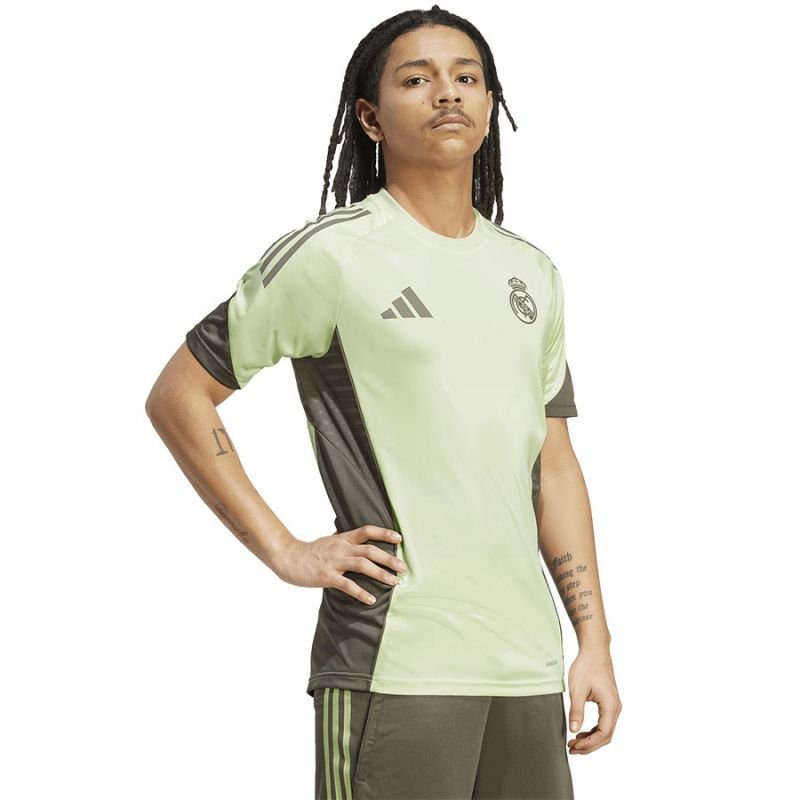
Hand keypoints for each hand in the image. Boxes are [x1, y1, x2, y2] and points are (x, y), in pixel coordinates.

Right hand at [272, 524, 406, 605]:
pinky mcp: (327, 576)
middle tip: (403, 567)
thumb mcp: (330, 542)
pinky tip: (371, 599)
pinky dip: (361, 592)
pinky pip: (347, 585)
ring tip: (394, 582)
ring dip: (381, 574)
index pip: (367, 531)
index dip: (384, 533)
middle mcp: (341, 548)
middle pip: (370, 550)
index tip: (399, 538)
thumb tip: (358, 544)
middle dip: (389, 558)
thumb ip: (344, 543)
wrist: (287, 557)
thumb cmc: (309, 552)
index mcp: (343, 539)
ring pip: (363, 565)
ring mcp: (334, 562)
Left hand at [566, 646, 621, 754]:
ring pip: (605, 731)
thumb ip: (576, 711)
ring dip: (590, 739)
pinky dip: (593, 730)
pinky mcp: (608, 703)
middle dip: (589, 745)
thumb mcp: (577, 689)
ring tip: (574, 743)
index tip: (574, 746)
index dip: (588, 744)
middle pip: (605, 736)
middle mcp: (615, 708)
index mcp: (610, 706)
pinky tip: (581, 732)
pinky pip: (603, 723)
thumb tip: (574, 730)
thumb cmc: (587, 666)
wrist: (594, 651)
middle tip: (571, 749)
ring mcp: (613, 706)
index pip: (603, 734)